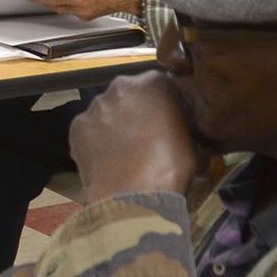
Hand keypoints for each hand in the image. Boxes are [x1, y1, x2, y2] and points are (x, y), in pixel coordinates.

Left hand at [68, 71, 209, 204]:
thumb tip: (197, 143)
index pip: (163, 86)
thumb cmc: (172, 167)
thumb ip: (194, 135)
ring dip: (115, 126)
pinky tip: (106, 159)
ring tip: (124, 152)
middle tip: (146, 138)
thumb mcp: (200, 148)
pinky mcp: (76, 126)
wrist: (132, 193)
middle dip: (137, 112)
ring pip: (107, 112)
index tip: (170, 124)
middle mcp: (120, 87)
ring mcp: (94, 106)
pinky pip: (89, 130)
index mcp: (154, 83)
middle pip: (131, 96)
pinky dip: (96, 141)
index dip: (166, 106)